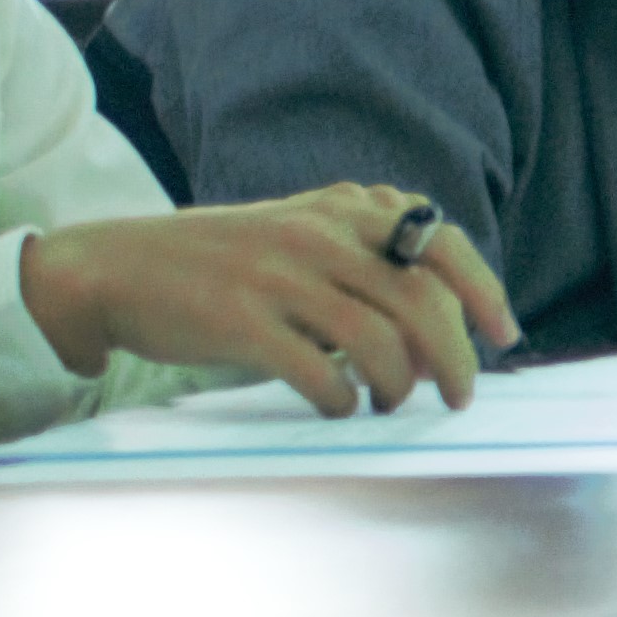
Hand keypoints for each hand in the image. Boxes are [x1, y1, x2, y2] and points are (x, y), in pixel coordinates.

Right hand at [20, 186, 522, 417]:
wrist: (112, 268)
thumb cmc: (219, 264)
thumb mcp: (299, 236)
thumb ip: (365, 264)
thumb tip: (436, 335)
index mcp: (341, 209)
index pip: (443, 242)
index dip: (484, 291)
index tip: (504, 334)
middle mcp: (317, 233)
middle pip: (422, 298)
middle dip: (456, 355)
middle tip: (460, 395)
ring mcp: (278, 274)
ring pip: (378, 338)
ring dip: (400, 384)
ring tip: (391, 403)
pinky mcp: (239, 319)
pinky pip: (317, 371)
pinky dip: (342, 399)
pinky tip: (339, 408)